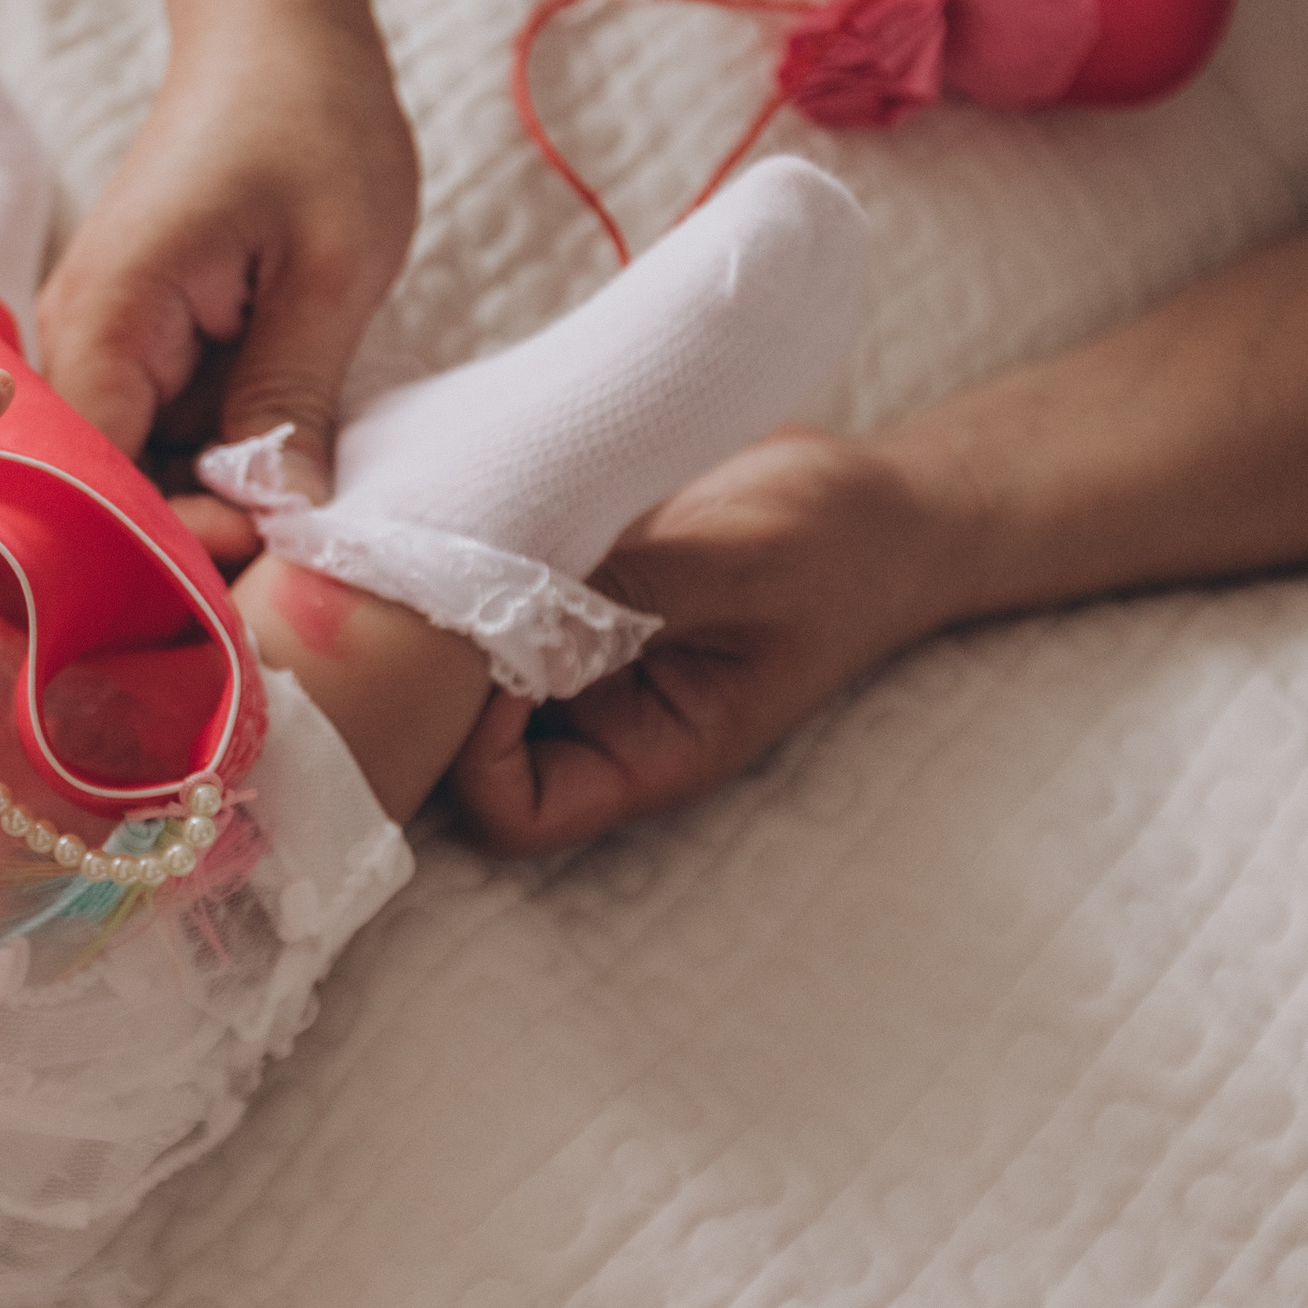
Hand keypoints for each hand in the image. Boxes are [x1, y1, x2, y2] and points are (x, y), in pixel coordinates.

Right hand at [36, 0, 419, 553]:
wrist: (280, 21)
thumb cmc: (310, 117)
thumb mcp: (330, 270)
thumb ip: (293, 401)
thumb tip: (282, 521)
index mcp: (108, 318)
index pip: (102, 479)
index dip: (178, 535)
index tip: (278, 541)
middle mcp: (84, 335)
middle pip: (116, 482)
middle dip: (202, 524)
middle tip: (308, 542)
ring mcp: (112, 334)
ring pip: (150, 459)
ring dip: (222, 489)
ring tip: (310, 495)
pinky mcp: (147, 332)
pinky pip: (174, 420)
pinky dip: (229, 445)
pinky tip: (293, 446)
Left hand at [447, 430, 959, 854]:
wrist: (880, 498)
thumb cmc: (835, 549)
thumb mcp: (740, 562)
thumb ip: (629, 589)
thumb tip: (506, 592)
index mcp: (648, 755)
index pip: (515, 810)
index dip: (475, 752)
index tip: (487, 652)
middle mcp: (597, 719)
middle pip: (463, 748)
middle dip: (438, 678)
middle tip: (427, 581)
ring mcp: (577, 658)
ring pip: (463, 670)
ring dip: (446, 608)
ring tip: (450, 530)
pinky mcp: (567, 592)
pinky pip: (486, 597)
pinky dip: (470, 558)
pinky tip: (477, 498)